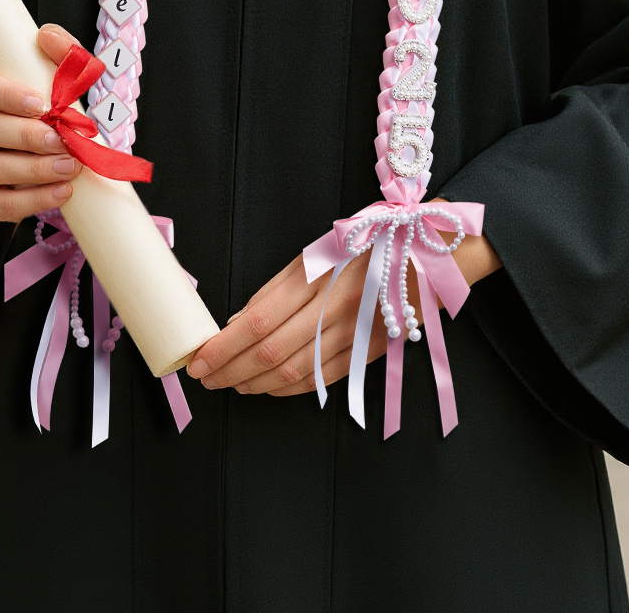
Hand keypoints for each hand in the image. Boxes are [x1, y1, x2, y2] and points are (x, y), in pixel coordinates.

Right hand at [0, 24, 81, 222]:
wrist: (54, 149)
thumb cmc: (52, 105)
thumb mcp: (61, 75)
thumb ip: (61, 50)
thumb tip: (46, 36)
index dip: (3, 95)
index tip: (39, 104)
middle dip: (28, 138)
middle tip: (64, 141)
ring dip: (35, 171)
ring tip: (71, 167)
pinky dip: (32, 201)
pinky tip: (62, 192)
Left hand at [186, 216, 502, 396]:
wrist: (432, 249)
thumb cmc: (368, 239)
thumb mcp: (318, 249)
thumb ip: (279, 286)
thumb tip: (239, 321)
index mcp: (320, 273)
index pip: (259, 321)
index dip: (224, 346)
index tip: (197, 359)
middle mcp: (337, 306)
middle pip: (271, 352)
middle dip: (230, 371)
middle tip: (204, 378)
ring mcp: (356, 333)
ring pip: (295, 372)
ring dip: (255, 383)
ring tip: (229, 384)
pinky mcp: (372, 352)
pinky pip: (323, 380)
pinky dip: (289, 389)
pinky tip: (267, 387)